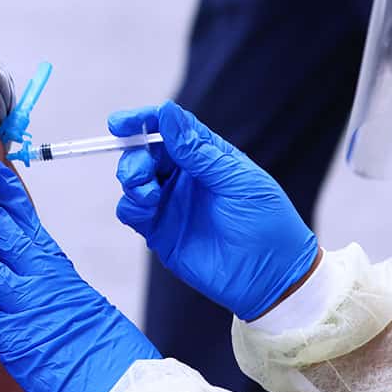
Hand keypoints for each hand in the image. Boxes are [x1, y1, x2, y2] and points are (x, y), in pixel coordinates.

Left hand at [0, 162, 158, 391]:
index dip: (7, 193)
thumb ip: (59, 287)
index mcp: (59, 271)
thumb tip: (45, 275)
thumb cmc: (114, 356)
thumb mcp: (88, 305)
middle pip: (0, 231)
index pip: (29, 221)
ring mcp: (26, 308)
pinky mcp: (14, 341)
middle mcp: (41, 282)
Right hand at [108, 101, 318, 320]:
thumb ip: (198, 150)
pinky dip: (130, 205)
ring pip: (133, 179)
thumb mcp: (237, 180)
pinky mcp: (159, 230)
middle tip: (140, 172)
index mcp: (206, 157)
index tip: (121, 123)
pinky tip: (146, 210)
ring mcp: (170, 203)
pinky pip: (130, 210)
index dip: (144, 121)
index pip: (170, 128)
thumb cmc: (267, 223)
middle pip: (145, 152)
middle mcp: (184, 176)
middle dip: (134, 155)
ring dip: (131, 179)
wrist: (270, 278)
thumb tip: (167, 112)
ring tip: (149, 195)